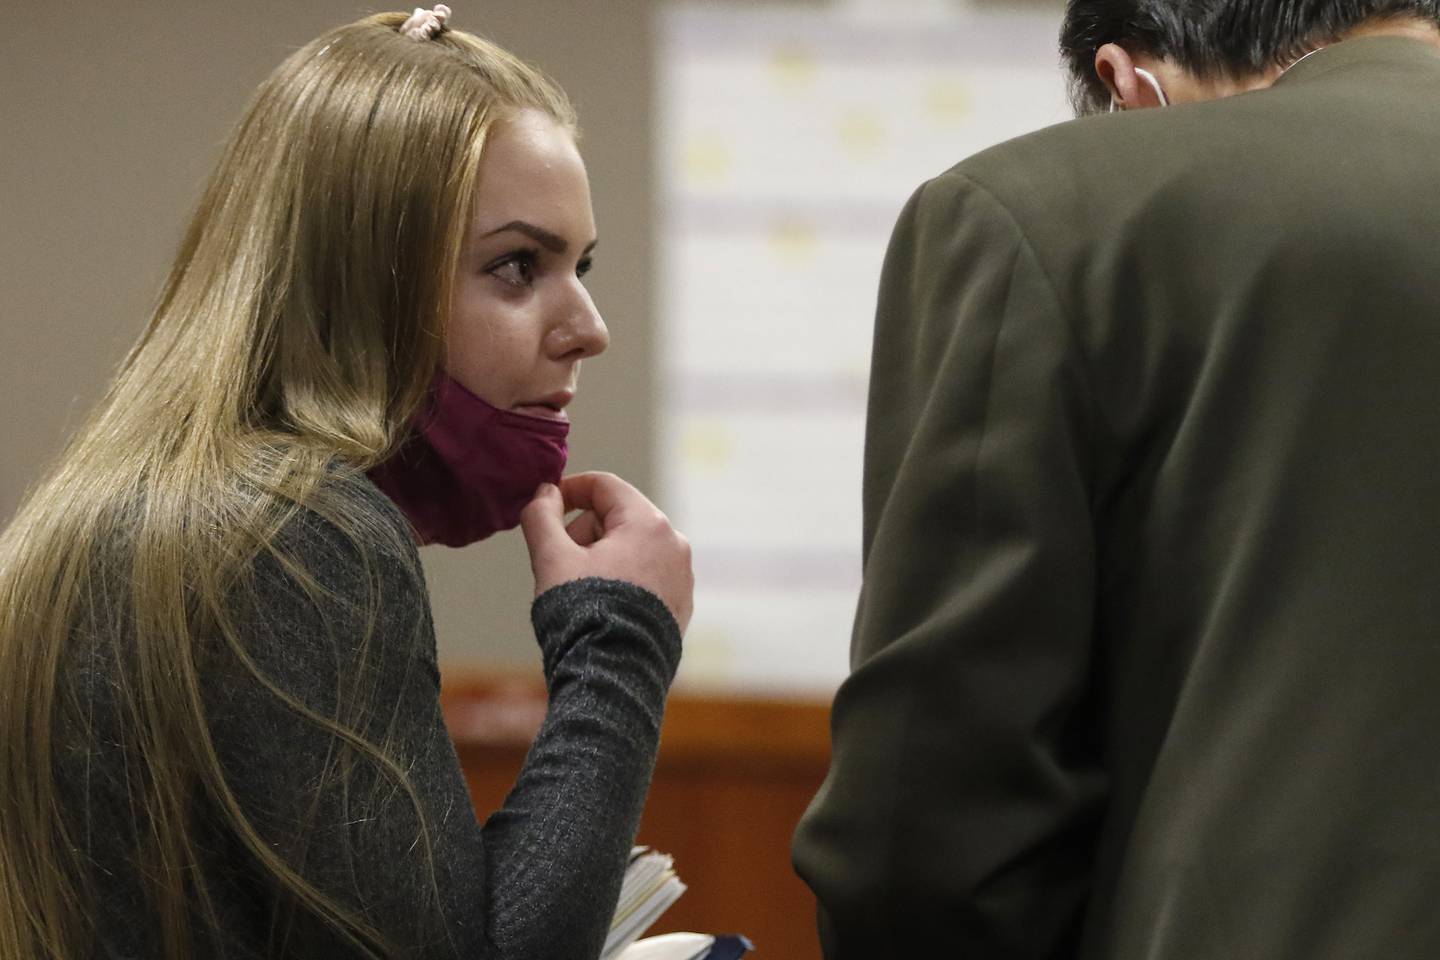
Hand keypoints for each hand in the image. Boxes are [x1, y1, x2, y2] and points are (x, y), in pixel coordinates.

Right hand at [519, 472, 693, 631]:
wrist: (613, 679)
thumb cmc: (582, 614)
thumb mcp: (551, 559)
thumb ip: (541, 516)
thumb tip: (544, 492)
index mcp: (648, 524)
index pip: (605, 486)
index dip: (570, 490)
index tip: (546, 506)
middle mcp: (674, 544)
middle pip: (618, 517)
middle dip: (584, 532)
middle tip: (560, 564)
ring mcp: (682, 577)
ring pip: (632, 549)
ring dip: (601, 558)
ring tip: (580, 592)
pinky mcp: (680, 606)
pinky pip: (646, 577)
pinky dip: (622, 582)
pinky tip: (601, 610)